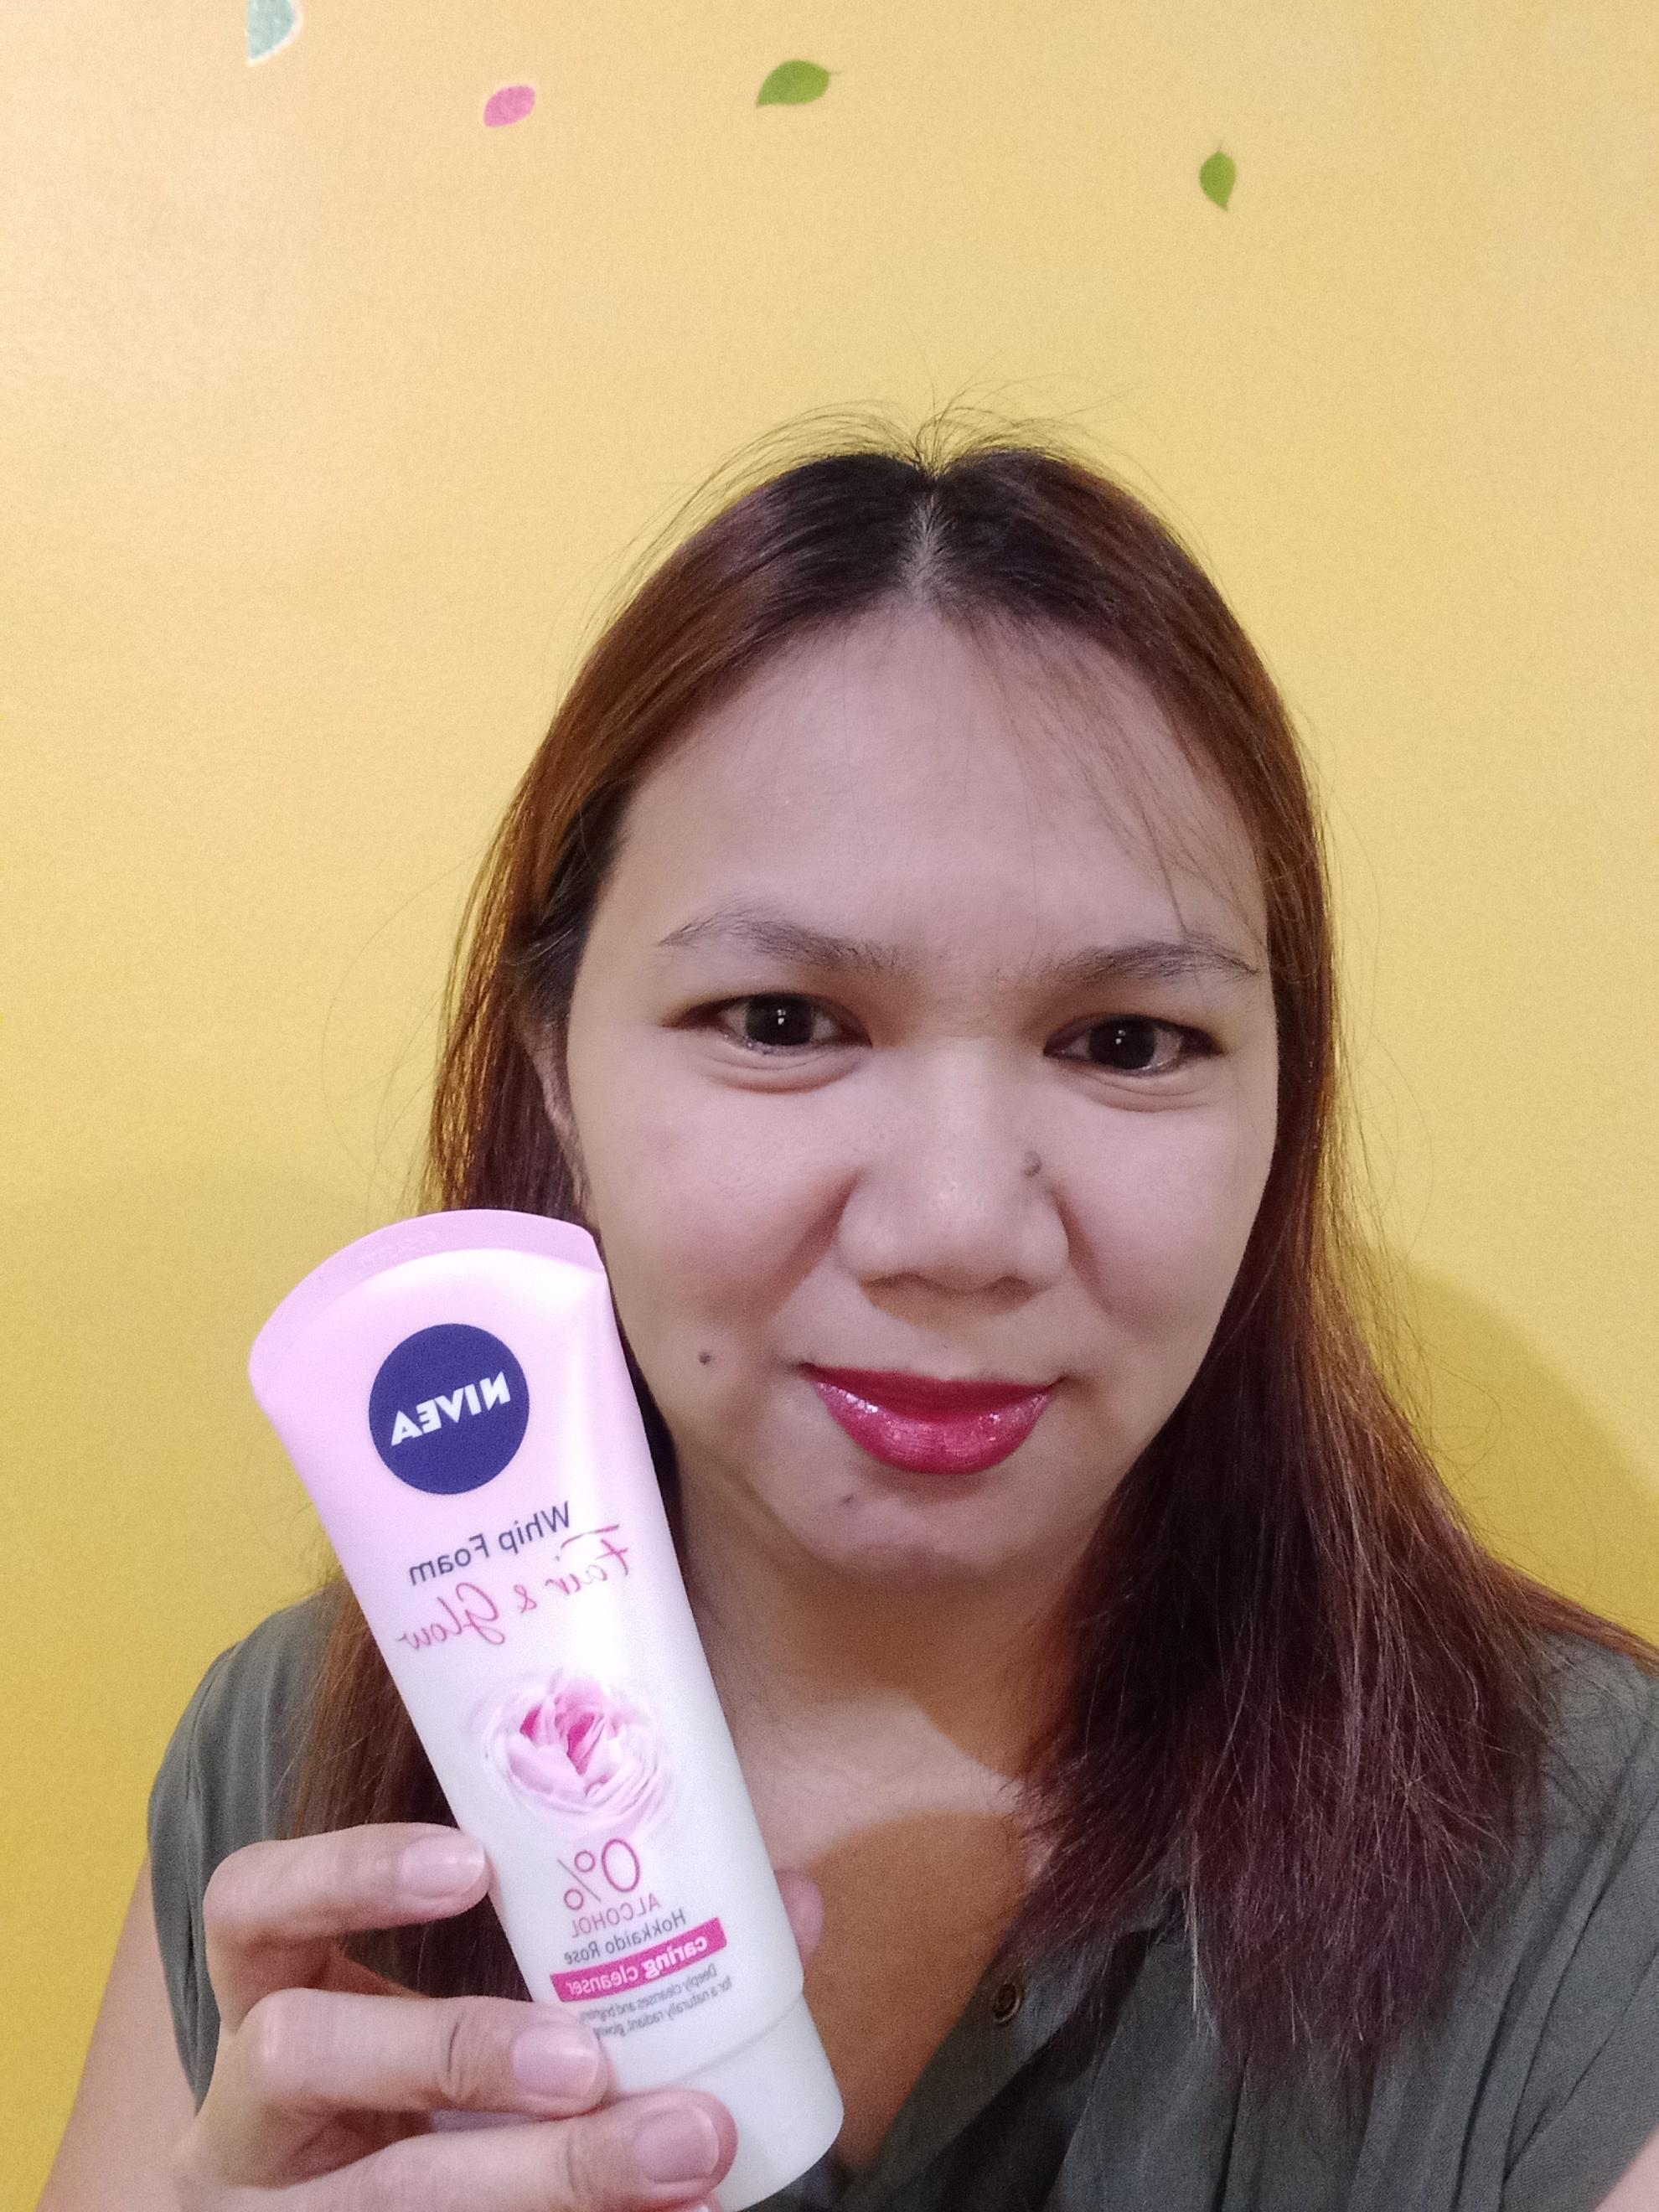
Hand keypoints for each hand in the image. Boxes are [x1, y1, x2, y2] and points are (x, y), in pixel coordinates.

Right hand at [170, 1822, 824, 2210]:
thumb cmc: (429, 2104)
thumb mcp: (469, 2023)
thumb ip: (590, 1956)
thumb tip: (785, 1900)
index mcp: (269, 1999)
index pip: (249, 1904)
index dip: (347, 1875)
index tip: (475, 1865)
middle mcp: (244, 2111)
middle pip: (312, 2056)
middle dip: (465, 2049)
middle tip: (594, 2056)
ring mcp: (272, 2211)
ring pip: (380, 2195)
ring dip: (535, 2175)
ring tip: (674, 2157)